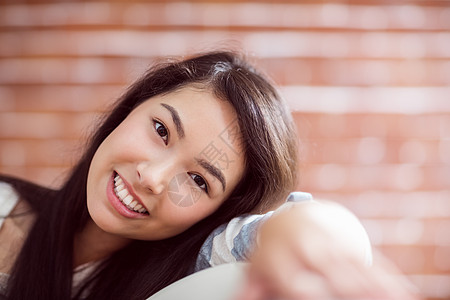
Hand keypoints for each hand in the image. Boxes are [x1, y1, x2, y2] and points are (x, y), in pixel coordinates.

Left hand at [235, 201, 420, 299]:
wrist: (284, 218)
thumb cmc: (268, 255)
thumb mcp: (254, 272)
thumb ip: (248, 293)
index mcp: (280, 262)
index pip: (296, 285)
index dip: (308, 292)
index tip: (319, 296)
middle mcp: (305, 251)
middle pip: (331, 277)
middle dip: (350, 290)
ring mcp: (328, 244)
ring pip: (354, 268)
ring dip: (375, 286)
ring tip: (395, 299)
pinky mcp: (346, 242)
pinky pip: (368, 260)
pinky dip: (387, 277)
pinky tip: (401, 291)